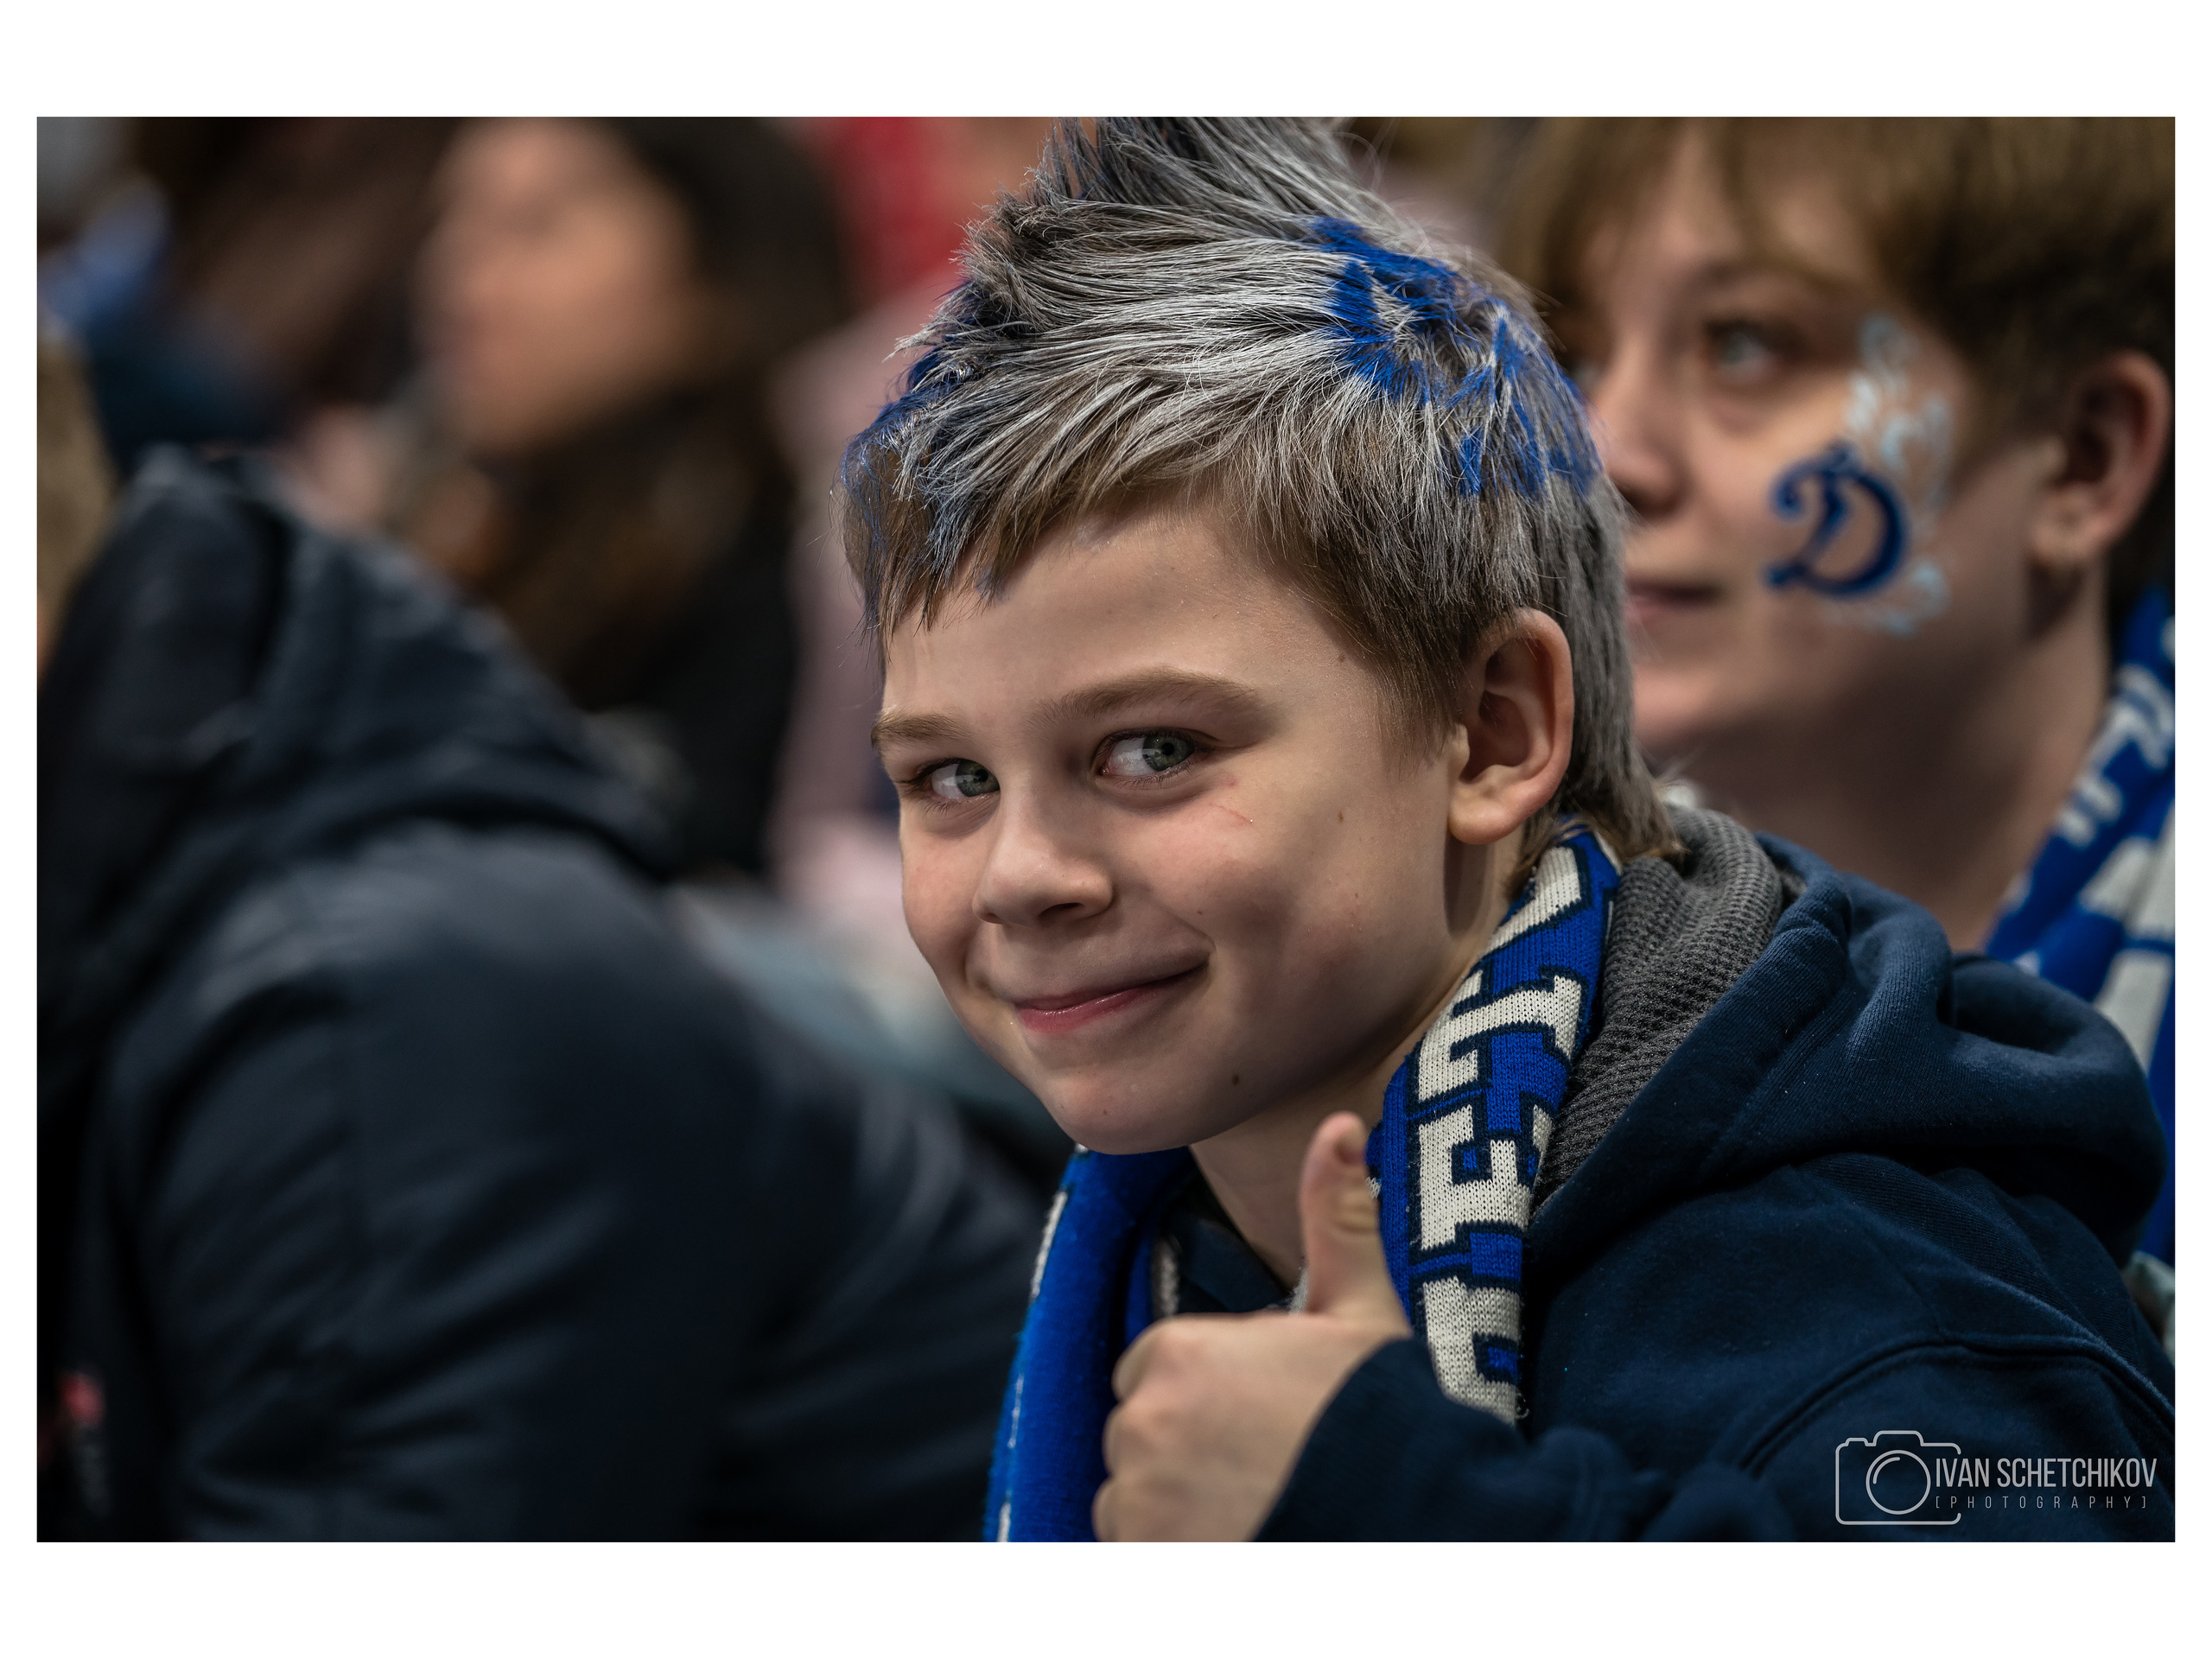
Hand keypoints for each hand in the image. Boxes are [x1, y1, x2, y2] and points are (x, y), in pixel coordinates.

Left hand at [1093, 1111, 1412, 1540]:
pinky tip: (1238, 1536)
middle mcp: (1142, 1425)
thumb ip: (1336, 1217)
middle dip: (1190, 1444)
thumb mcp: (1363, 1311)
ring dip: (1176, 1503)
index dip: (1212, 1388)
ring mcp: (1137, 1503)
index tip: (1271, 1411)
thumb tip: (1339, 1124)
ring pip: (1134, 1493)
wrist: (1408, 1526)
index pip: (1157, 1366)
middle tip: (1270, 1460)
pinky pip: (1130, 1551)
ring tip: (1257, 1501)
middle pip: (1142, 1431)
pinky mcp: (1140, 1564)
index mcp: (1180, 1354)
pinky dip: (1170, 1549)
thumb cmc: (1382, 1418)